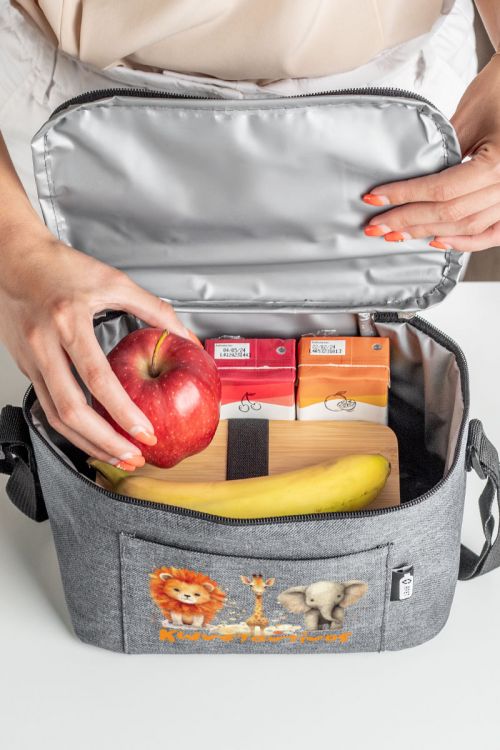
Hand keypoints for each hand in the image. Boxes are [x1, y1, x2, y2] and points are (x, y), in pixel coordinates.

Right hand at [0, 226, 188, 468]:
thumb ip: (154, 309)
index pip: (97, 379)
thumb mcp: (114, 282)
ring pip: (54, 416)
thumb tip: (184, 336)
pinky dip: (70, 426)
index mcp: (68, 321)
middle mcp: (45, 344)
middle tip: (132, 455)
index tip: (144, 431)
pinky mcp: (25, 366)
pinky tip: (90, 434)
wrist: (15, 259)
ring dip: (86, 442)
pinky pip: (46, 405)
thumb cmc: (61, 267)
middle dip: (105, 441)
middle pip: (71, 410)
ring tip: (114, 455)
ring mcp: (30, 359)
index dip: (122, 411)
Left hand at [362, 53, 499, 251]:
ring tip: (397, 234)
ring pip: (466, 225)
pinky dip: (465, 242)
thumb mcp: (468, 115)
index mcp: (497, 162)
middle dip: (408, 221)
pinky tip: (437, 241)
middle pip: (450, 213)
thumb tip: (411, 175)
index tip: (375, 198)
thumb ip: (442, 149)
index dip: (405, 196)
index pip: (441, 189)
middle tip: (377, 225)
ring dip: (428, 232)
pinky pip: (491, 233)